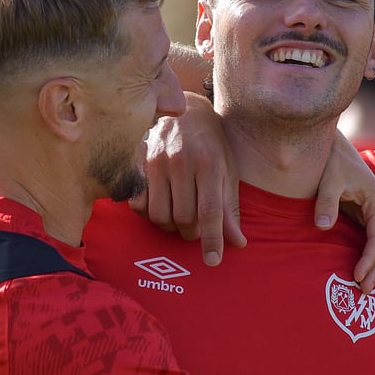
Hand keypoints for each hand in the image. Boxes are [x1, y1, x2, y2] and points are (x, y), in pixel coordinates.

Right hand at [131, 94, 245, 265]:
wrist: (185, 112)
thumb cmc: (212, 146)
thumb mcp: (227, 172)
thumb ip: (229, 208)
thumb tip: (238, 243)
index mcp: (209, 164)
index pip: (210, 211)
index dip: (212, 240)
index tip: (213, 261)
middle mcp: (181, 162)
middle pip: (183, 218)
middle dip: (191, 233)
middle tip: (196, 229)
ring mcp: (155, 161)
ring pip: (158, 215)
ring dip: (170, 226)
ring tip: (179, 217)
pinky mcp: (136, 162)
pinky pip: (138, 205)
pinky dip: (149, 214)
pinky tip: (161, 204)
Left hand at [315, 131, 374, 293]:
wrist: (332, 147)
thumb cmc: (332, 162)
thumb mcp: (329, 180)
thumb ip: (326, 202)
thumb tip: (323, 225)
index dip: (369, 259)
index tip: (357, 276)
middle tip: (363, 292)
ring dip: (374, 267)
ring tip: (363, 288)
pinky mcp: (367, 216)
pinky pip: (372, 241)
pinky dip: (368, 257)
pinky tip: (359, 272)